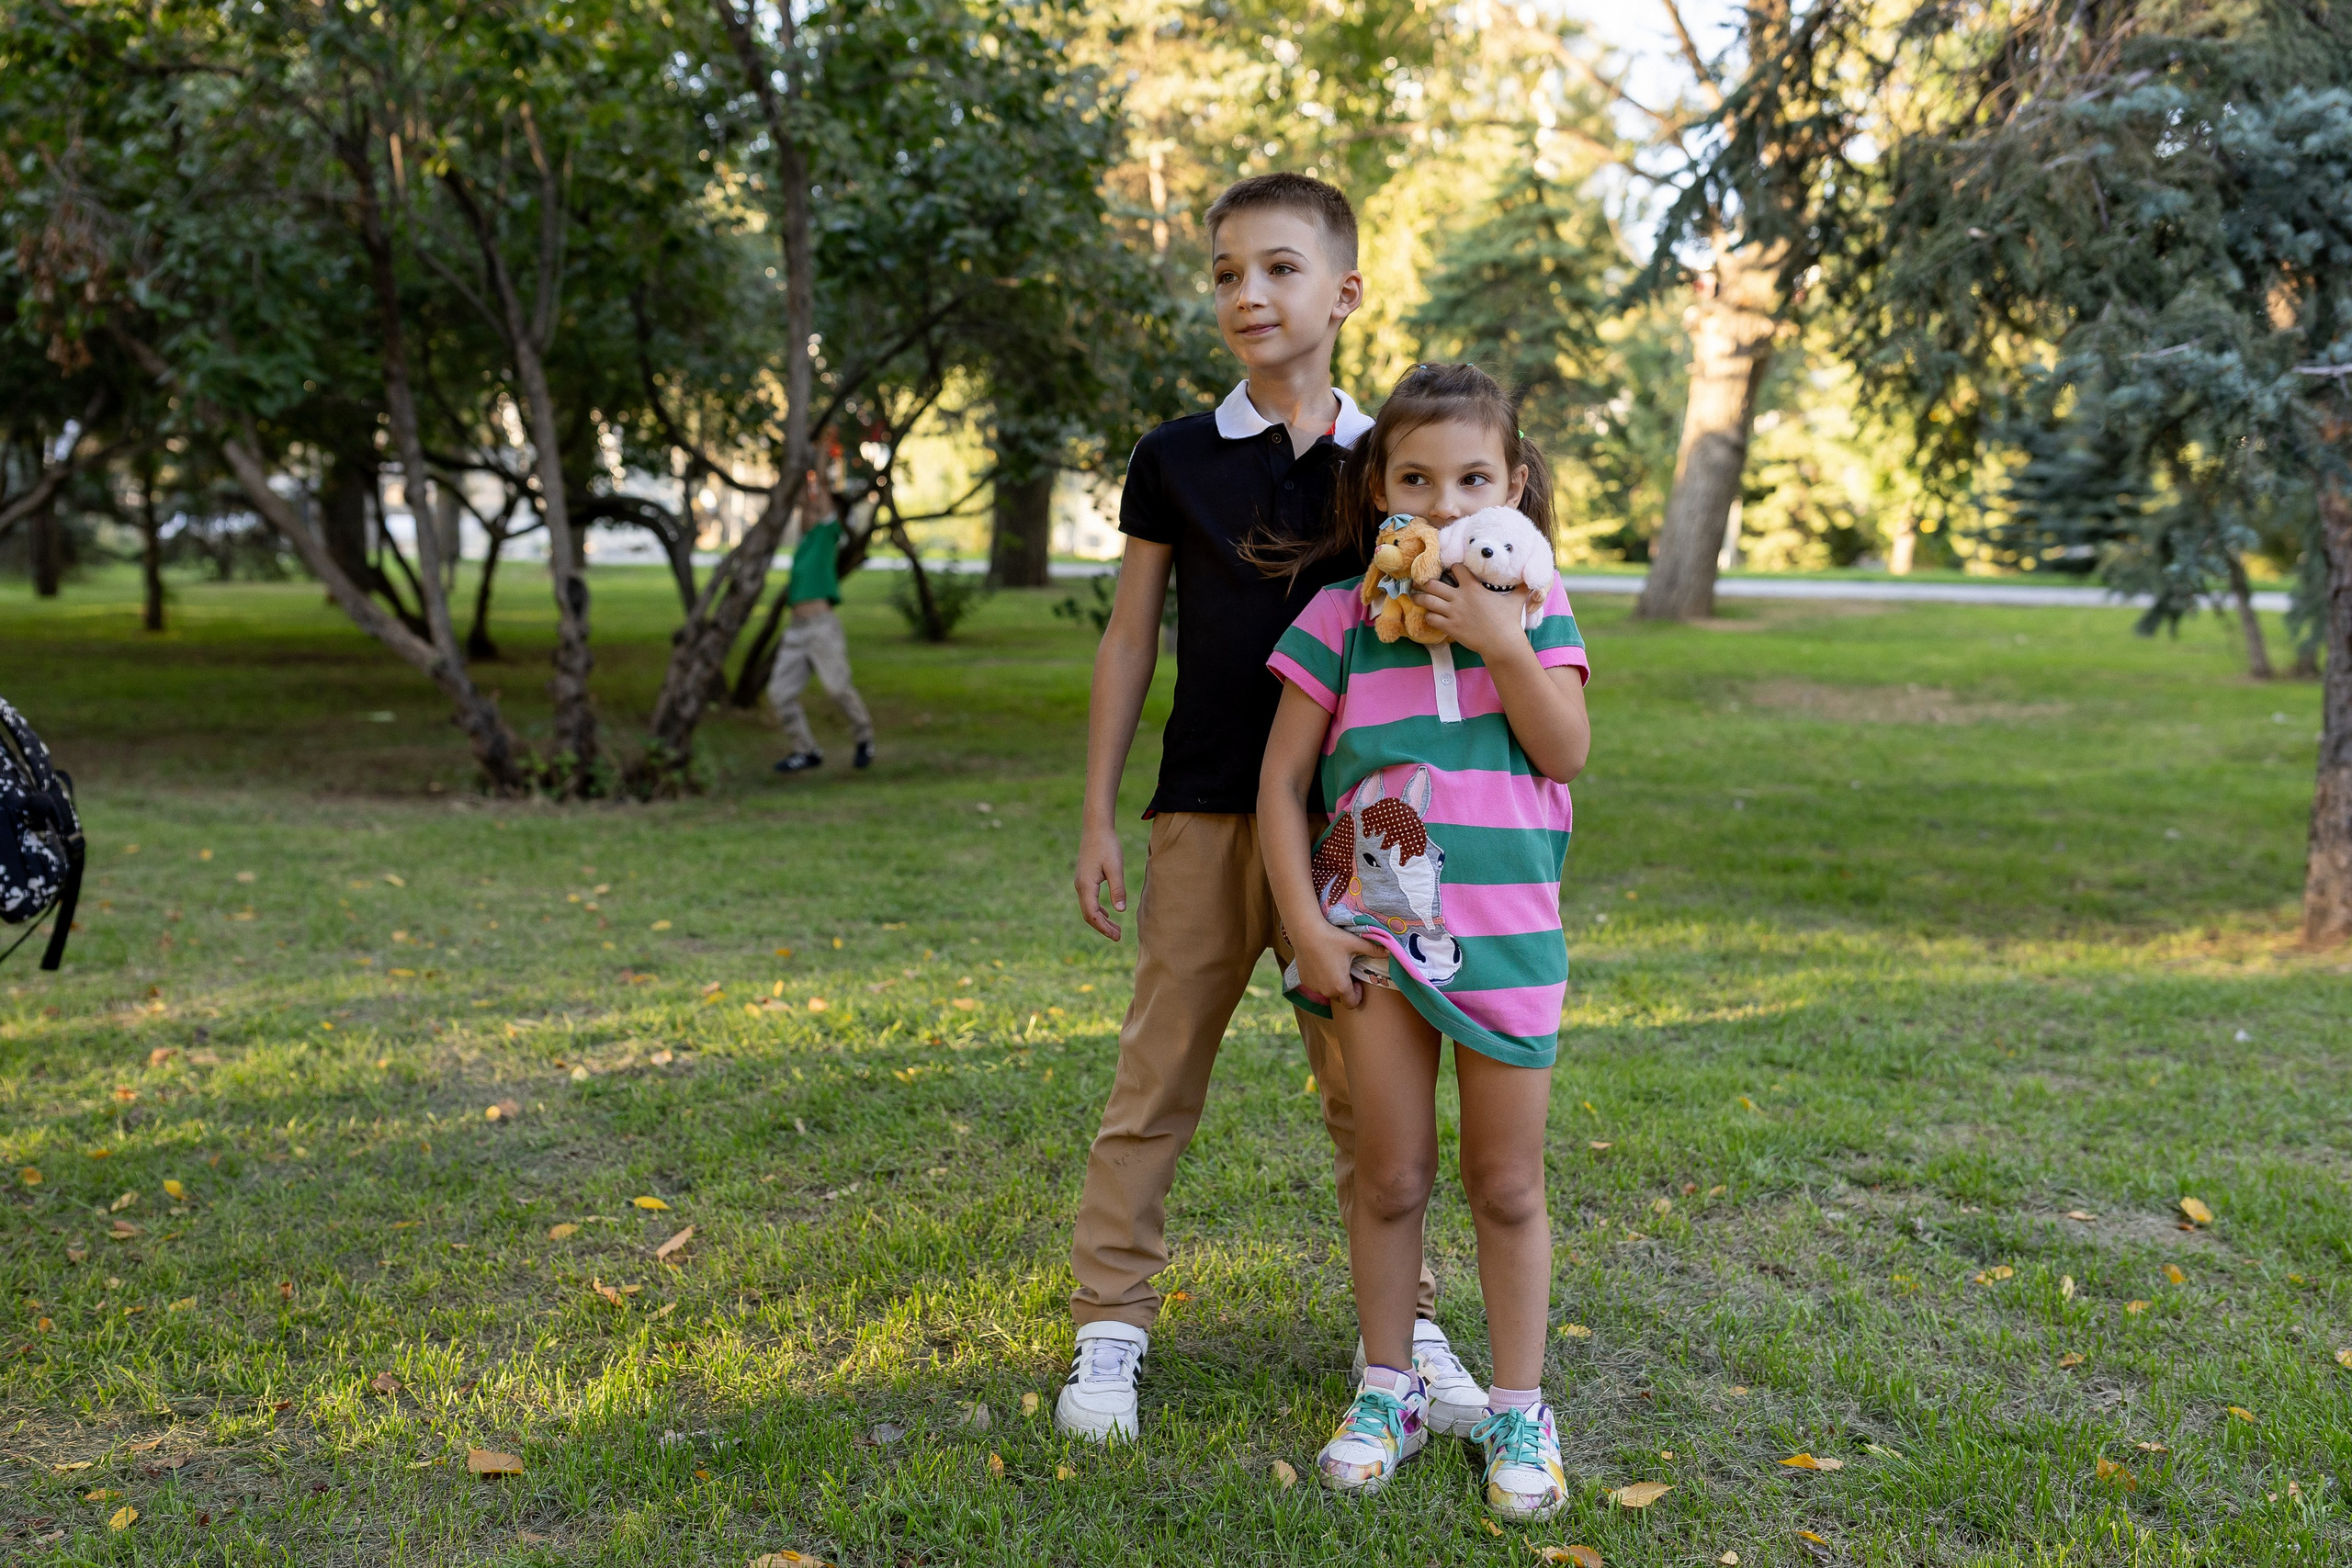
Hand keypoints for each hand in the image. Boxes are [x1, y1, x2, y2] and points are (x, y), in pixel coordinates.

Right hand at [1073, 823, 1128, 940]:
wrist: (1096, 829)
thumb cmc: (1107, 846)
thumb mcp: (1116, 867)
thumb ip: (1118, 889)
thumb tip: (1120, 911)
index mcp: (1086, 886)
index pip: (1092, 914)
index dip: (1103, 927)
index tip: (1116, 936)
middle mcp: (1080, 886)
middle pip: (1089, 915)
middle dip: (1102, 927)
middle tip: (1118, 937)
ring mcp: (1081, 883)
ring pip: (1088, 908)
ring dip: (1101, 920)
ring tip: (1115, 929)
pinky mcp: (1085, 879)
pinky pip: (1089, 901)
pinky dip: (1098, 910)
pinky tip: (1109, 913)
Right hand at [1294, 924, 1387, 1009]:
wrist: (1306, 931)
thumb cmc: (1332, 938)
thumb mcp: (1355, 944)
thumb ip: (1374, 950)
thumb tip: (1390, 951)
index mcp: (1341, 986)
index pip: (1352, 1004)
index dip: (1358, 995)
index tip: (1357, 981)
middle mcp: (1326, 991)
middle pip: (1340, 998)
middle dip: (1346, 989)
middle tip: (1346, 972)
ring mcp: (1314, 987)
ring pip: (1327, 991)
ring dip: (1332, 984)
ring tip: (1333, 966)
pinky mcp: (1304, 980)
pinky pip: (1317, 985)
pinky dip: (1321, 979)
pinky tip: (1321, 963)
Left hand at [1413, 576, 1531, 661]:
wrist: (1502, 643)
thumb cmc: (1509, 622)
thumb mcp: (1516, 600)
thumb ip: (1521, 588)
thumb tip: (1532, 581)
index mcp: (1473, 588)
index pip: (1456, 568)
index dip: (1452, 568)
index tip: (1449, 571)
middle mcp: (1459, 598)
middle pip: (1432, 583)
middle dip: (1424, 582)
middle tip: (1420, 582)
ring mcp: (1453, 613)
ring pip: (1427, 600)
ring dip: (1420, 598)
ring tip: (1416, 597)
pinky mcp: (1450, 627)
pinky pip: (1430, 618)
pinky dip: (1427, 616)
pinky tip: (1429, 616)